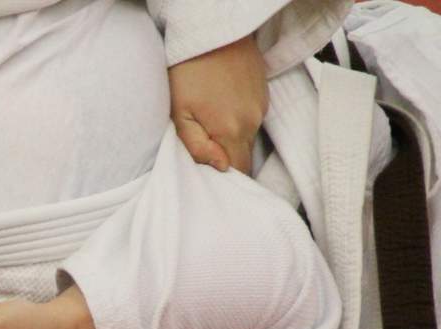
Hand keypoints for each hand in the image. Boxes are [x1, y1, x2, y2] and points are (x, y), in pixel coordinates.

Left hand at [169, 34, 267, 174]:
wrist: (210, 33)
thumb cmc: (187, 72)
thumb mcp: (180, 113)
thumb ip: (197, 146)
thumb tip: (220, 168)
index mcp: (232, 130)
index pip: (238, 171)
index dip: (225, 181)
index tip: (210, 181)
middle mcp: (252, 121)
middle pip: (244, 156)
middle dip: (228, 163)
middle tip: (206, 160)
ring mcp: (261, 106)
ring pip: (247, 137)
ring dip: (231, 141)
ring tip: (210, 130)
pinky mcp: (262, 93)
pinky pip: (251, 119)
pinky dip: (237, 122)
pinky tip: (221, 111)